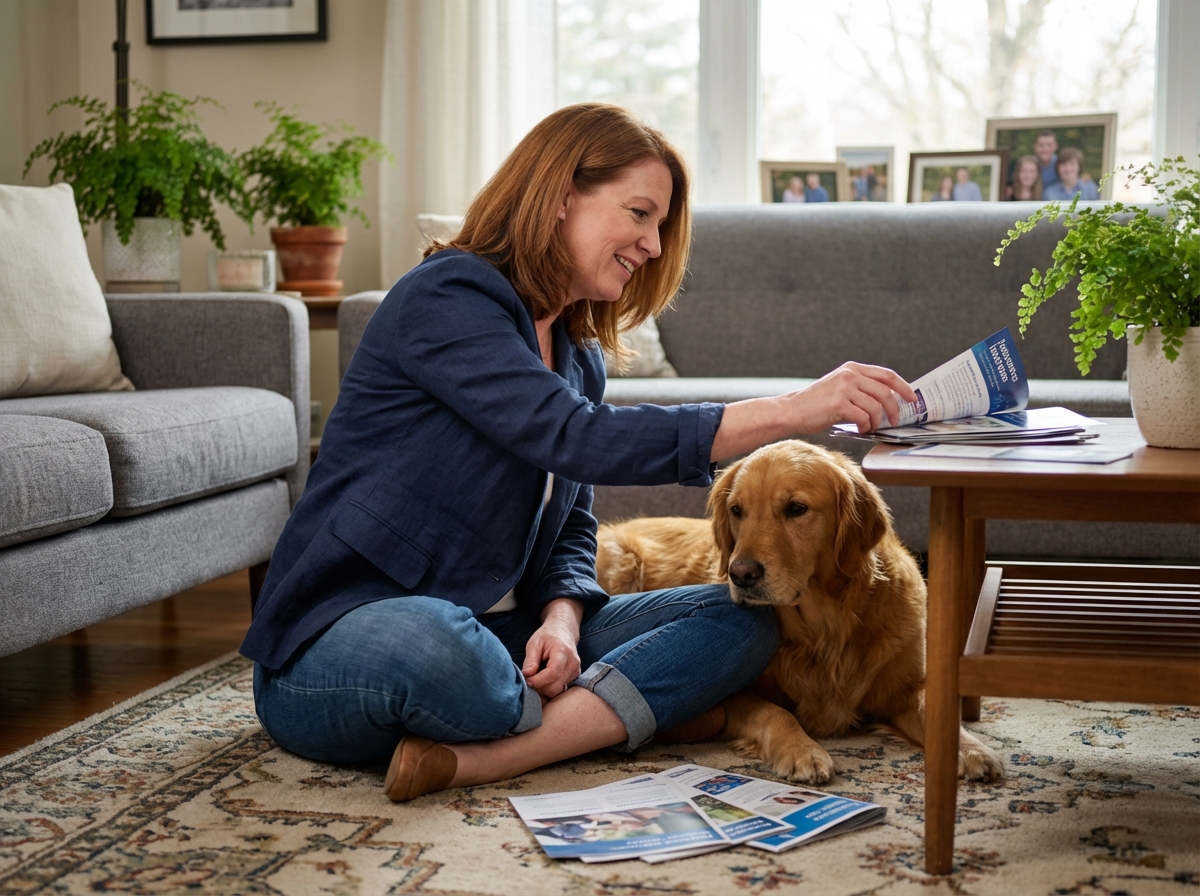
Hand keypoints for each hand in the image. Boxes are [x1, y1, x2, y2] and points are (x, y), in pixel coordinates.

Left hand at [522, 598, 583, 698]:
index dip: (538, 681)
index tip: (527, 680)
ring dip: (544, 689)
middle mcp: (573, 664)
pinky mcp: (575, 678)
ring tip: (538, 677)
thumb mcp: (535, 643)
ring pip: (558, 691)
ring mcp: (576, 672)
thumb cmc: (548, 636)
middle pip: (556, 687)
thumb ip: (531, 660)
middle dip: (540, 687)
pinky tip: (545, 680)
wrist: (564, 632)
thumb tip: (526, 675)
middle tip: (530, 679)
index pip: (553, 673)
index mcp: (563, 652)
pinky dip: (550, 688)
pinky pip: (561, 690)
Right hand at [791, 362, 916, 433]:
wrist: (791, 410)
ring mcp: (844, 388)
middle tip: (895, 420)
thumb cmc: (815, 403)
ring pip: (875, 407)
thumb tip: (886, 402)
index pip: (887, 375)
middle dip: (894, 409)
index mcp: (852, 368)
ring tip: (870, 427)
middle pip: (885, 391)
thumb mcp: (839, 387)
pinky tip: (860, 429)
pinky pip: (863, 417)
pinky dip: (865, 426)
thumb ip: (860, 389)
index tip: (912, 399)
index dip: (903, 387)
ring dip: (877, 421)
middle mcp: (849, 375)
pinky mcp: (838, 404)